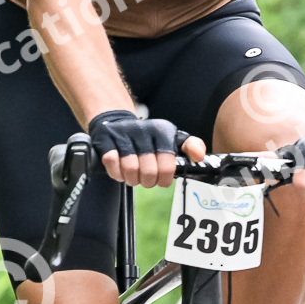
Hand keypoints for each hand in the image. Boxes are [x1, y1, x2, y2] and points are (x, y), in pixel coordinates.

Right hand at [88, 110, 205, 186]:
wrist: (115, 121)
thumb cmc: (148, 137)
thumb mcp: (171, 138)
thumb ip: (190, 146)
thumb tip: (199, 156)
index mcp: (162, 132)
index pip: (168, 166)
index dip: (164, 179)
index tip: (162, 179)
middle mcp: (143, 131)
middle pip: (149, 172)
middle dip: (148, 182)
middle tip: (146, 179)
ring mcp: (123, 134)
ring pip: (130, 169)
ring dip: (132, 179)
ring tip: (133, 177)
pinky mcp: (105, 139)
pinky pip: (111, 163)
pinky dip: (116, 173)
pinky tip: (120, 171)